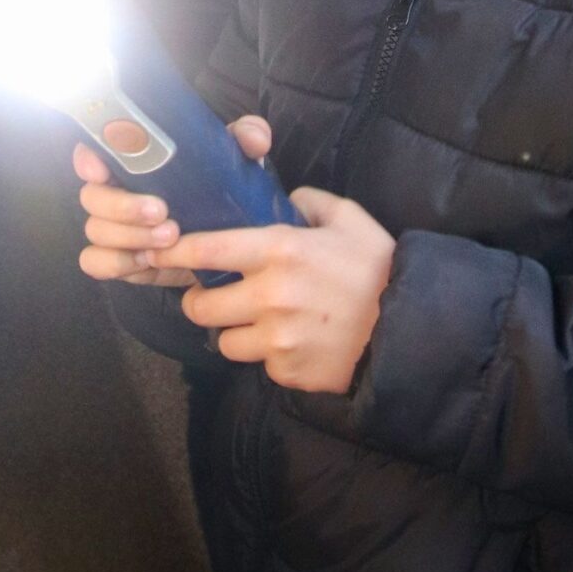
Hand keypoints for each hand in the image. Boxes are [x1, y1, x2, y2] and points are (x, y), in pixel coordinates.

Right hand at [75, 116, 272, 288]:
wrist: (228, 236)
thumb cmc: (222, 187)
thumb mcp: (237, 159)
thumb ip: (246, 139)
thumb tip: (253, 137)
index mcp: (134, 160)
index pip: (94, 149)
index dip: (88, 158)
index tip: (102, 168)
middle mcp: (116, 190)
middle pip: (92, 197)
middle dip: (123, 206)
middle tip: (163, 213)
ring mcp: (115, 228)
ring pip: (96, 231)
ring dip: (129, 237)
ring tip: (171, 239)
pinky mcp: (121, 260)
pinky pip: (96, 263)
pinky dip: (117, 264)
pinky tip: (148, 262)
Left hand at [167, 189, 394, 392]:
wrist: (412, 331)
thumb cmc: (380, 268)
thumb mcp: (349, 219)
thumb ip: (309, 202)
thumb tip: (285, 199)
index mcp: (280, 250)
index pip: (205, 250)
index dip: (175, 252)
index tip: (160, 252)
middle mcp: (270, 295)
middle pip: (200, 307)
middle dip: (202, 302)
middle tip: (218, 296)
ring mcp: (277, 339)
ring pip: (224, 342)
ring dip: (236, 333)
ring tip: (262, 322)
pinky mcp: (288, 372)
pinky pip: (260, 365)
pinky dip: (271, 356)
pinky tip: (296, 343)